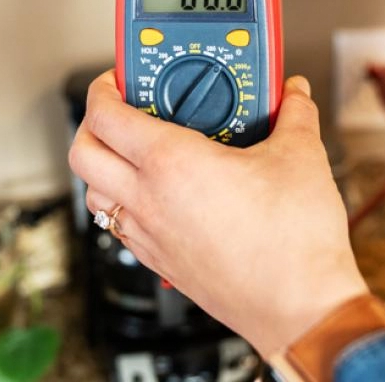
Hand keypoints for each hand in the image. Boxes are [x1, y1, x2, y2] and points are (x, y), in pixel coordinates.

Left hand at [68, 71, 367, 356]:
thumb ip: (295, 114)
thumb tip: (295, 95)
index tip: (119, 78)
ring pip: (94, 195)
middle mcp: (148, 201)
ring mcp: (150, 236)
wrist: (299, 305)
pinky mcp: (163, 263)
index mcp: (172, 163)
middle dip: (92, 123)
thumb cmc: (293, 241)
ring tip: (137, 155)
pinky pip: (121, 228)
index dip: (103, 86)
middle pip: (83, 153)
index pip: (105, 113)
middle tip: (120, 111)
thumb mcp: (301, 156)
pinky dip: (126, 205)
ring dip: (104, 168)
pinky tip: (163, 200)